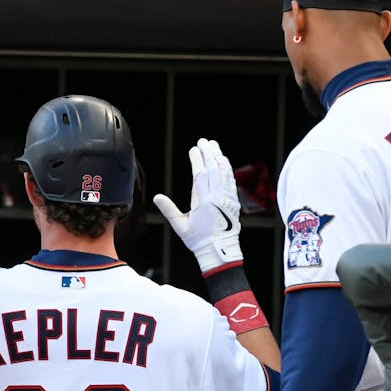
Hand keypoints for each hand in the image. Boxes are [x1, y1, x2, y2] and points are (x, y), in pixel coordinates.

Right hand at [152, 138, 241, 273]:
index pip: (200, 175)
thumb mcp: (181, 226)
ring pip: (224, 172)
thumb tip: (157, 197)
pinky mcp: (233, 200)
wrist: (219, 250)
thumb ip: (169, 210)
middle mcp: (217, 197)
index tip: (193, 149)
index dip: (197, 160)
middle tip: (203, 141)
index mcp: (203, 202)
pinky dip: (227, 168)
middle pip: (213, 169)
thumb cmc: (198, 240)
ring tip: (213, 144)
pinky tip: (223, 159)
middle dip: (208, 153)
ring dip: (218, 156)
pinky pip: (231, 180)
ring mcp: (227, 198)